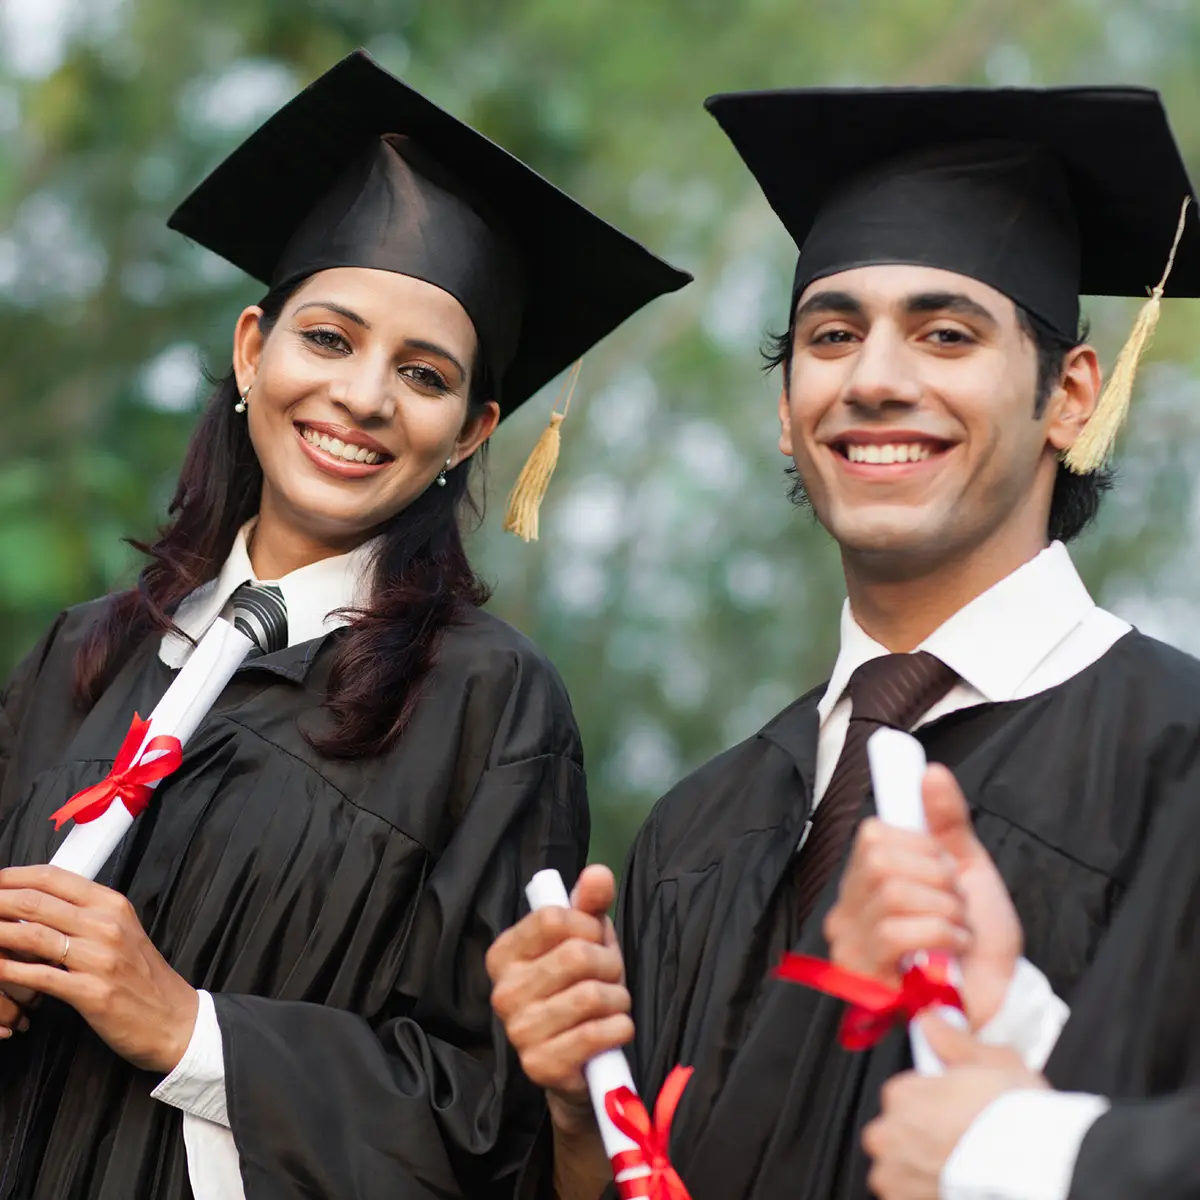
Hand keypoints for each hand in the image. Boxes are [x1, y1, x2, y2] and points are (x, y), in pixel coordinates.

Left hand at [0, 866, 197, 1072]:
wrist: (172, 1018)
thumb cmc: (142, 977)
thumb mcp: (120, 933)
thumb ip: (83, 917)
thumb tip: (35, 908)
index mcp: (113, 905)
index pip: (55, 878)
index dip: (14, 877)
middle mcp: (106, 925)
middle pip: (37, 902)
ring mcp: (100, 958)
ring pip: (32, 936)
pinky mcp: (91, 992)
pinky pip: (37, 976)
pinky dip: (7, 971)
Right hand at [488, 864, 631, 1137]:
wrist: (580, 1060)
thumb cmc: (579, 987)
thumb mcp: (586, 940)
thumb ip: (589, 904)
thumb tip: (598, 873)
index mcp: (505, 953)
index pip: (554, 918)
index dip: (588, 926)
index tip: (594, 940)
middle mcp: (503, 991)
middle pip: (576, 956)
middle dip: (610, 965)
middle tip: (610, 977)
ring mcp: (518, 1031)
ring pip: (590, 995)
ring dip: (618, 999)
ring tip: (612, 1005)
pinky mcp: (539, 1065)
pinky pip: (595, 1034)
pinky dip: (619, 1028)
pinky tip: (614, 1030)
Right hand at [824, 764, 1021, 1027]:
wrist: (1001, 1000)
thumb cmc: (978, 941)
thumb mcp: (969, 869)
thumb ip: (947, 821)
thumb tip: (932, 772)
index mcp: (867, 880)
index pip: (874, 833)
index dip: (921, 845)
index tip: (946, 870)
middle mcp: (848, 910)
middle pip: (880, 859)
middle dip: (937, 877)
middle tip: (955, 904)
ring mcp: (851, 944)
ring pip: (892, 892)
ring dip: (944, 909)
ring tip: (958, 930)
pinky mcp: (865, 977)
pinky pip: (895, 931)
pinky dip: (940, 934)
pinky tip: (952, 952)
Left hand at [862, 1015, 1047, 1199]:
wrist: (1040, 1172)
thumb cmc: (1020, 1119)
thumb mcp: (993, 1061)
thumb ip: (953, 1041)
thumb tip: (929, 1022)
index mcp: (902, 1095)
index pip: (901, 1093)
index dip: (931, 1099)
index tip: (954, 1108)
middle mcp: (890, 1138)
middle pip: (892, 1134)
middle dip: (917, 1138)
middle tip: (958, 1142)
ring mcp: (898, 1182)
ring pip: (896, 1173)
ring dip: (918, 1173)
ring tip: (961, 1171)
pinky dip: (927, 1195)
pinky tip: (959, 1190)